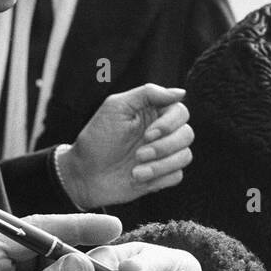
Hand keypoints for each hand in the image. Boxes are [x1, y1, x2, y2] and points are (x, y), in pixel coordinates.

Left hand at [60, 84, 192, 207]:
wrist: (84, 175)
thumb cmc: (96, 139)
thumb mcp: (116, 107)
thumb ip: (148, 93)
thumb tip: (181, 93)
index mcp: (152, 113)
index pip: (180, 112)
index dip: (170, 124)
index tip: (149, 134)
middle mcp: (161, 133)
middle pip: (187, 134)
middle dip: (164, 147)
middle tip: (139, 154)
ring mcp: (163, 155)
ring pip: (185, 156)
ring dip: (160, 165)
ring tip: (135, 171)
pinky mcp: (161, 176)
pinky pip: (177, 176)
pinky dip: (159, 178)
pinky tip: (138, 178)